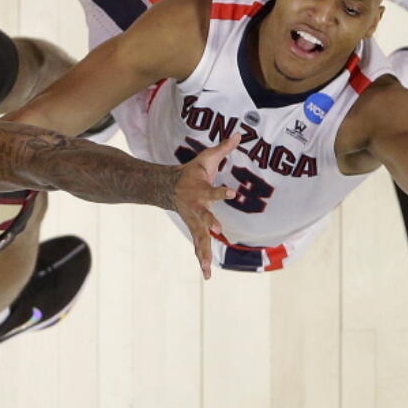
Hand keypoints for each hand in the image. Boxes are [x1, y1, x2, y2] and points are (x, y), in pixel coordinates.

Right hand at [172, 133, 240, 279]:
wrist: (167, 187)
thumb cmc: (191, 173)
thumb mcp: (206, 159)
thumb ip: (224, 148)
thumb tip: (241, 133)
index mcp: (200, 190)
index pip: (212, 191)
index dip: (221, 192)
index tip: (231, 193)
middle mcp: (196, 208)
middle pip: (203, 218)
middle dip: (209, 225)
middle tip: (217, 231)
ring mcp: (194, 221)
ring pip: (199, 239)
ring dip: (204, 253)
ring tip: (208, 270)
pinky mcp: (194, 229)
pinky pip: (199, 247)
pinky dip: (202, 260)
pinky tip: (207, 274)